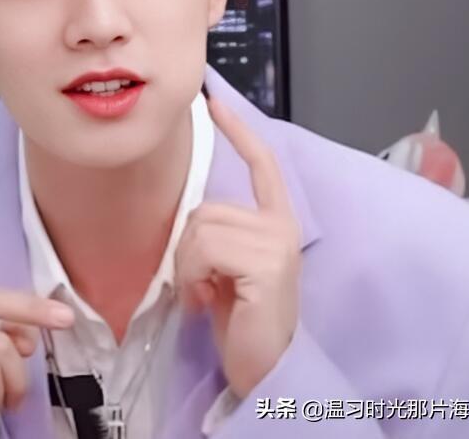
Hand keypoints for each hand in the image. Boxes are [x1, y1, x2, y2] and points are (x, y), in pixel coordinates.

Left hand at [174, 91, 302, 398]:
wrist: (263, 367)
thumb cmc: (240, 318)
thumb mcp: (226, 266)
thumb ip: (219, 233)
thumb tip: (192, 222)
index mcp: (275, 221)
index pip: (260, 164)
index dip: (238, 131)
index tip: (215, 101)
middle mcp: (281, 225)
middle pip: (204, 208)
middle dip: (188, 248)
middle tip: (201, 284)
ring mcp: (277, 242)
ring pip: (199, 228)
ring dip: (188, 266)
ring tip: (206, 294)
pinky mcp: (266, 262)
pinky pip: (204, 249)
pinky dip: (193, 277)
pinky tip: (208, 301)